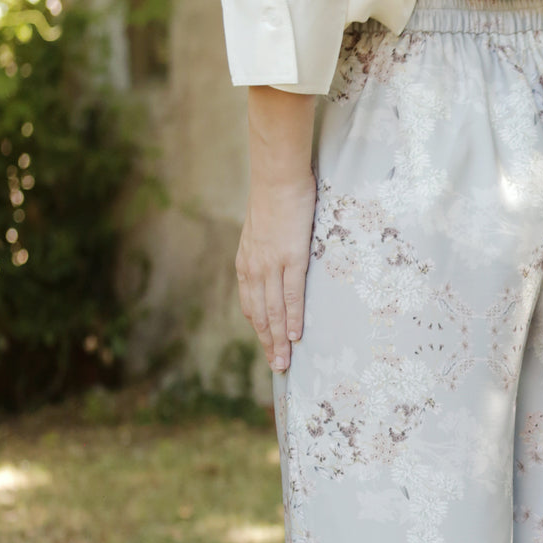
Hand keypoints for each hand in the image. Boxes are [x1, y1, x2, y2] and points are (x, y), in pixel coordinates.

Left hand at [236, 88, 316, 373]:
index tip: (268, 348)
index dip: (260, 330)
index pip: (251, 304)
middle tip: (277, 367)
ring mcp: (271, 265)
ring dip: (279, 340)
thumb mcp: (263, 229)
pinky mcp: (290, 258)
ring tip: (285, 361)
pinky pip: (291, 296)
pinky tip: (296, 336)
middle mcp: (254, 268)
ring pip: (274, 311)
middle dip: (268, 343)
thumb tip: (277, 264)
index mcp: (246, 262)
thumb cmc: (276, 199)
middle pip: (260, 315)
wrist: (279, 176)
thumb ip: (266, 250)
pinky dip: (293, 318)